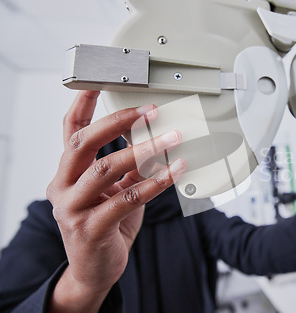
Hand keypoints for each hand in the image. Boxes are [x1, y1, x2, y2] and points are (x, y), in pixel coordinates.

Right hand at [46, 91, 185, 311]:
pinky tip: (175, 170)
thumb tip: (154, 141)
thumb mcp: (114, 192)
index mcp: (67, 174)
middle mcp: (62, 188)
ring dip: (144, 150)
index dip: (82, 106)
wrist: (94, 270)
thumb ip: (126, 168)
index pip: (70, 133)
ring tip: (172, 137)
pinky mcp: (90, 229)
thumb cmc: (105, 227)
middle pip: (83, 143)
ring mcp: (72, 209)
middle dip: (117, 122)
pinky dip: (155, 181)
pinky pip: (127, 199)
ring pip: (106, 168)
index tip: (97, 82)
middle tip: (149, 110)